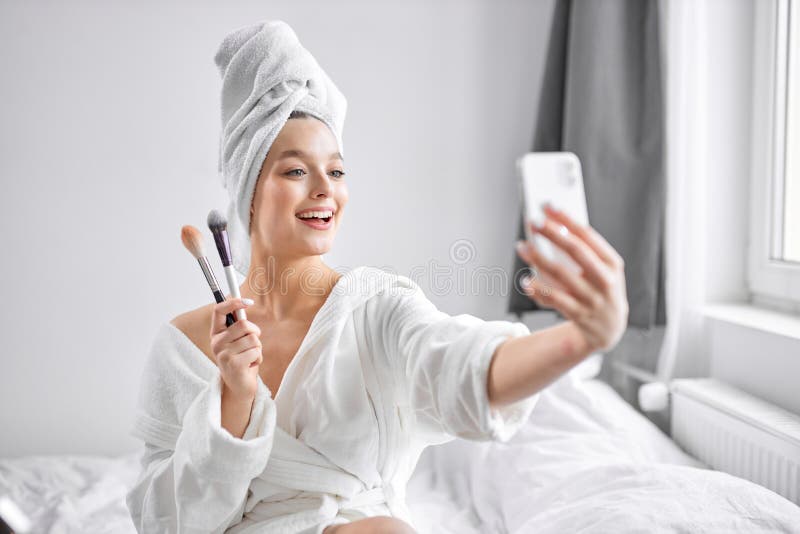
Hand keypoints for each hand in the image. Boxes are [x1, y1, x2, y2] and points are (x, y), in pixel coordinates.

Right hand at [209, 298, 262, 401]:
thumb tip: (244, 302)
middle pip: (243, 324)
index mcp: (216, 334)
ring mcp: (223, 354)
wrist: (238, 386)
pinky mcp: (234, 365)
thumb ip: (239, 325)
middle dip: (255, 332)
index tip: (248, 301)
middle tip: (253, 343)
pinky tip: (250, 365)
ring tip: (250, 356)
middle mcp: (216, 343)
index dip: (233, 302)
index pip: (218, 311)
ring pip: (252, 339)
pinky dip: (259, 358)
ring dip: (258, 347)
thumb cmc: (241, 359)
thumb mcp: (238, 340)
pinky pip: (256, 351)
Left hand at [515, 205, 628, 352]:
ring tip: (522, 247)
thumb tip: (553, 227)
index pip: (588, 235)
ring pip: (560, 274)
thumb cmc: (600, 288)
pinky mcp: (578, 314)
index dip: (566, 219)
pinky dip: (538, 288)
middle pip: (574, 251)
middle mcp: (605, 280)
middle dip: (552, 233)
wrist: (609, 328)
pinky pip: (554, 299)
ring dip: (538, 258)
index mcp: (612, 263)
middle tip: (533, 222)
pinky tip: (525, 280)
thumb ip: (584, 251)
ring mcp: (592, 298)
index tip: (548, 206)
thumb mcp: (603, 269)